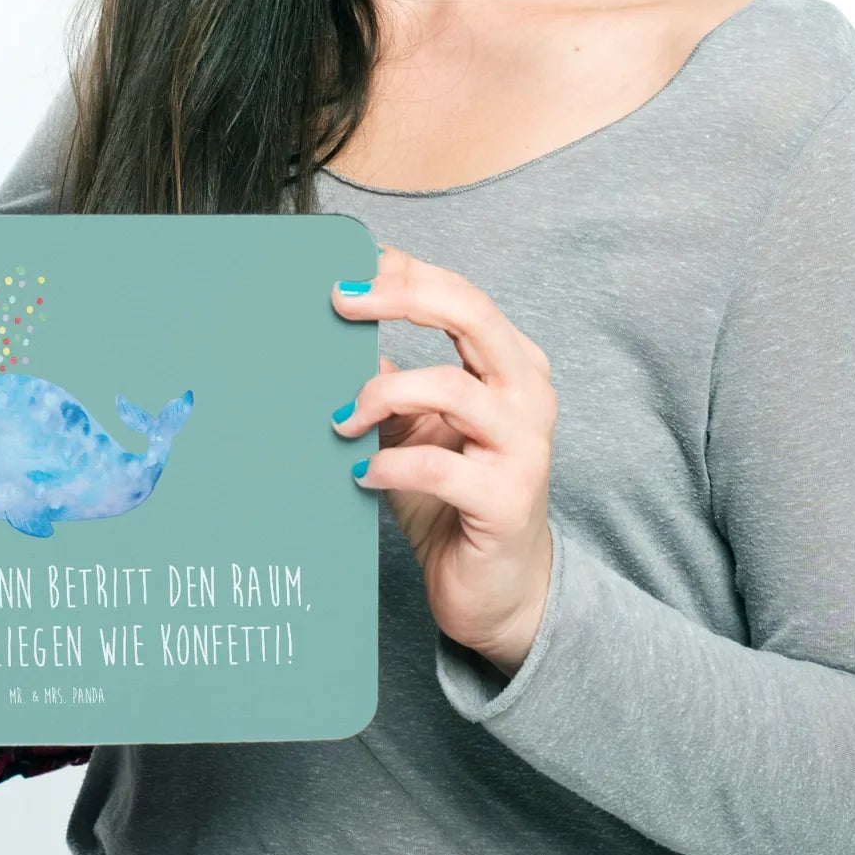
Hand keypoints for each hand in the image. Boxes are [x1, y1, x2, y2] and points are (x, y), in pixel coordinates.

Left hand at [329, 245, 556, 674]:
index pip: (460, 295)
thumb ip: (388, 379)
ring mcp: (523, 446)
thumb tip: (328, 332)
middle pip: (470, 315)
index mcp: (509, 364)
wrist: (495, 587)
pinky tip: (360, 473)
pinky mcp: (507, 499)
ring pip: (451, 388)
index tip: (347, 266)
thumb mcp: (412, 426)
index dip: (405, 272)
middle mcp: (527, 393)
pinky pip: (440, 467)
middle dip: (399, 298)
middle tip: (339, 302)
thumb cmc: (450, 496)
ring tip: (339, 420)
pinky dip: (389, 465)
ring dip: (381, 395)